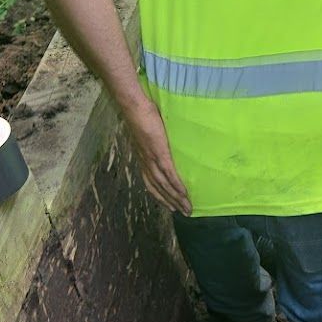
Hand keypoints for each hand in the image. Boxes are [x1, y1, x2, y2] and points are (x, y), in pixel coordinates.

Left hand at [121, 94, 192, 215]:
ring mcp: (152, 159)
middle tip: (184, 213)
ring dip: (176, 199)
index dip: (161, 196)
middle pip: (159, 189)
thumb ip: (155, 140)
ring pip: (165, 185)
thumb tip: (163, 141)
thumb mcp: (148, 131)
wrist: (134, 107)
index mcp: (143, 159)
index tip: (171, 206)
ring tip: (187, 208)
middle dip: (171, 202)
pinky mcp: (159, 153)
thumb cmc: (142, 115)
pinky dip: (176, 185)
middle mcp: (146, 163)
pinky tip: (184, 193)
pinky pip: (169, 173)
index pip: (151, 183)